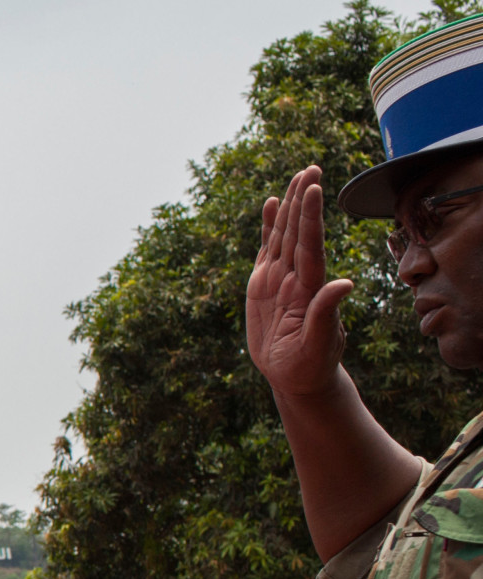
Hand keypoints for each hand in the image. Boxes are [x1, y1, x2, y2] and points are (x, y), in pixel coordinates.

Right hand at [246, 165, 354, 398]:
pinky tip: (272, 204)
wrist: (297, 376)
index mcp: (310, 288)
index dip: (311, 216)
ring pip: (286, 235)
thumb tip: (345, 283)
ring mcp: (281, 279)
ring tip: (297, 177)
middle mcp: (297, 277)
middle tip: (311, 169)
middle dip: (305, 201)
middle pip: (300, 232)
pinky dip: (269, 226)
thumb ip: (327, 314)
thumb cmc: (310, 365)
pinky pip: (268, 249)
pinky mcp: (265, 285)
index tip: (314, 188)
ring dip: (291, 206)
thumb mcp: (319, 344)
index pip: (310, 245)